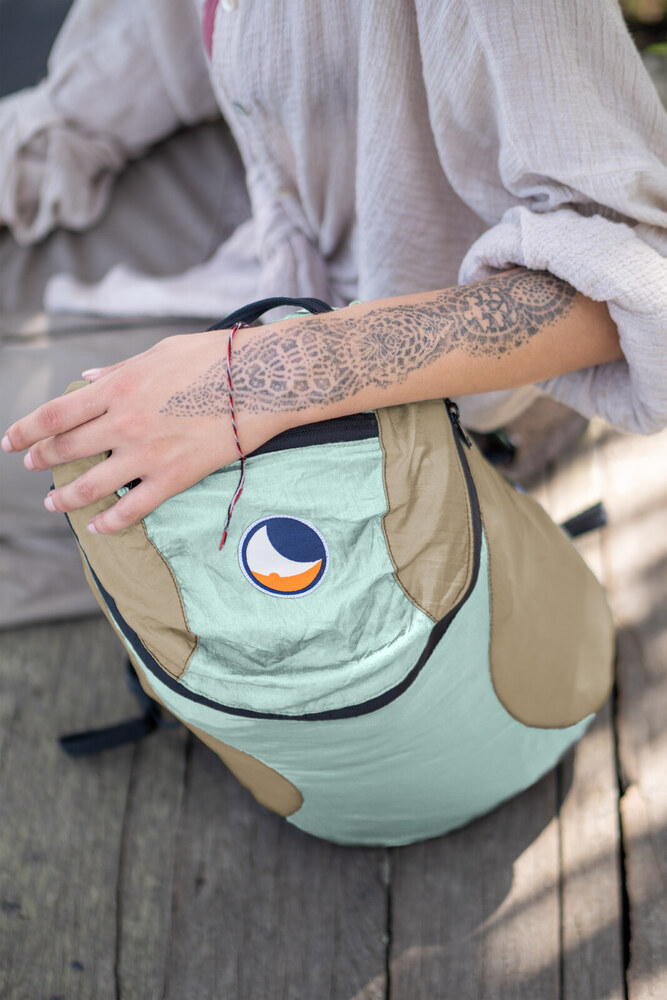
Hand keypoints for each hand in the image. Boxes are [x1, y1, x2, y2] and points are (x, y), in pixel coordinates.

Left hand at [1, 329, 279, 534]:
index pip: (55, 414)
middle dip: (41, 459)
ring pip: (90, 484)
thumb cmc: (216, 358)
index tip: (11, 440)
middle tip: (31, 465)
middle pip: (65, 448)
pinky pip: (132, 508)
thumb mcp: (160, 352)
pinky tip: (96, 527)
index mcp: (117, 387)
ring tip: (53, 502)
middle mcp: (123, 422)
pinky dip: (109, 521)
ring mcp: (146, 454)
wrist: (263, 380)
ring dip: (65, 496)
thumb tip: (89, 379)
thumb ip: (120, 370)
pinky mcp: (173, 477)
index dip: (26, 429)